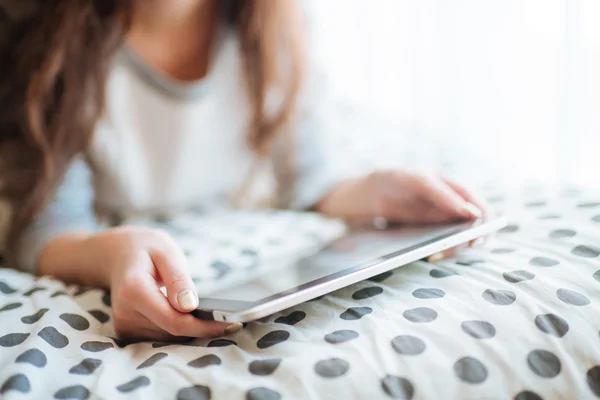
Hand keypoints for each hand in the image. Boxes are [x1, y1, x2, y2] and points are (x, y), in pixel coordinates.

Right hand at [92, 227, 241, 341]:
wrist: (114, 254)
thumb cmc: (144, 248)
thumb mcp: (166, 252)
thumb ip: (178, 279)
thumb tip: (190, 306)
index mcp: (134, 291)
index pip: (175, 321)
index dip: (205, 326)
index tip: (231, 323)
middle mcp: (125, 313)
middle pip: (174, 332)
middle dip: (201, 326)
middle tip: (228, 316)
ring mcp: (124, 325)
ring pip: (169, 337)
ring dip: (190, 327)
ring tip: (208, 312)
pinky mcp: (128, 331)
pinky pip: (161, 336)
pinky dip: (177, 327)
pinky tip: (186, 312)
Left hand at [318, 169, 490, 259]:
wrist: (353, 198)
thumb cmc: (382, 182)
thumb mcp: (411, 181)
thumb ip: (440, 193)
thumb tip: (471, 213)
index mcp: (446, 185)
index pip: (477, 204)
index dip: (484, 221)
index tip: (476, 237)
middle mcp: (445, 205)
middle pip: (472, 227)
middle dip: (467, 240)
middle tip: (451, 250)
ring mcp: (434, 222)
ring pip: (457, 240)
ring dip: (452, 250)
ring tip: (434, 256)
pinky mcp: (422, 236)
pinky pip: (439, 247)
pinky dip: (438, 253)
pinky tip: (428, 256)